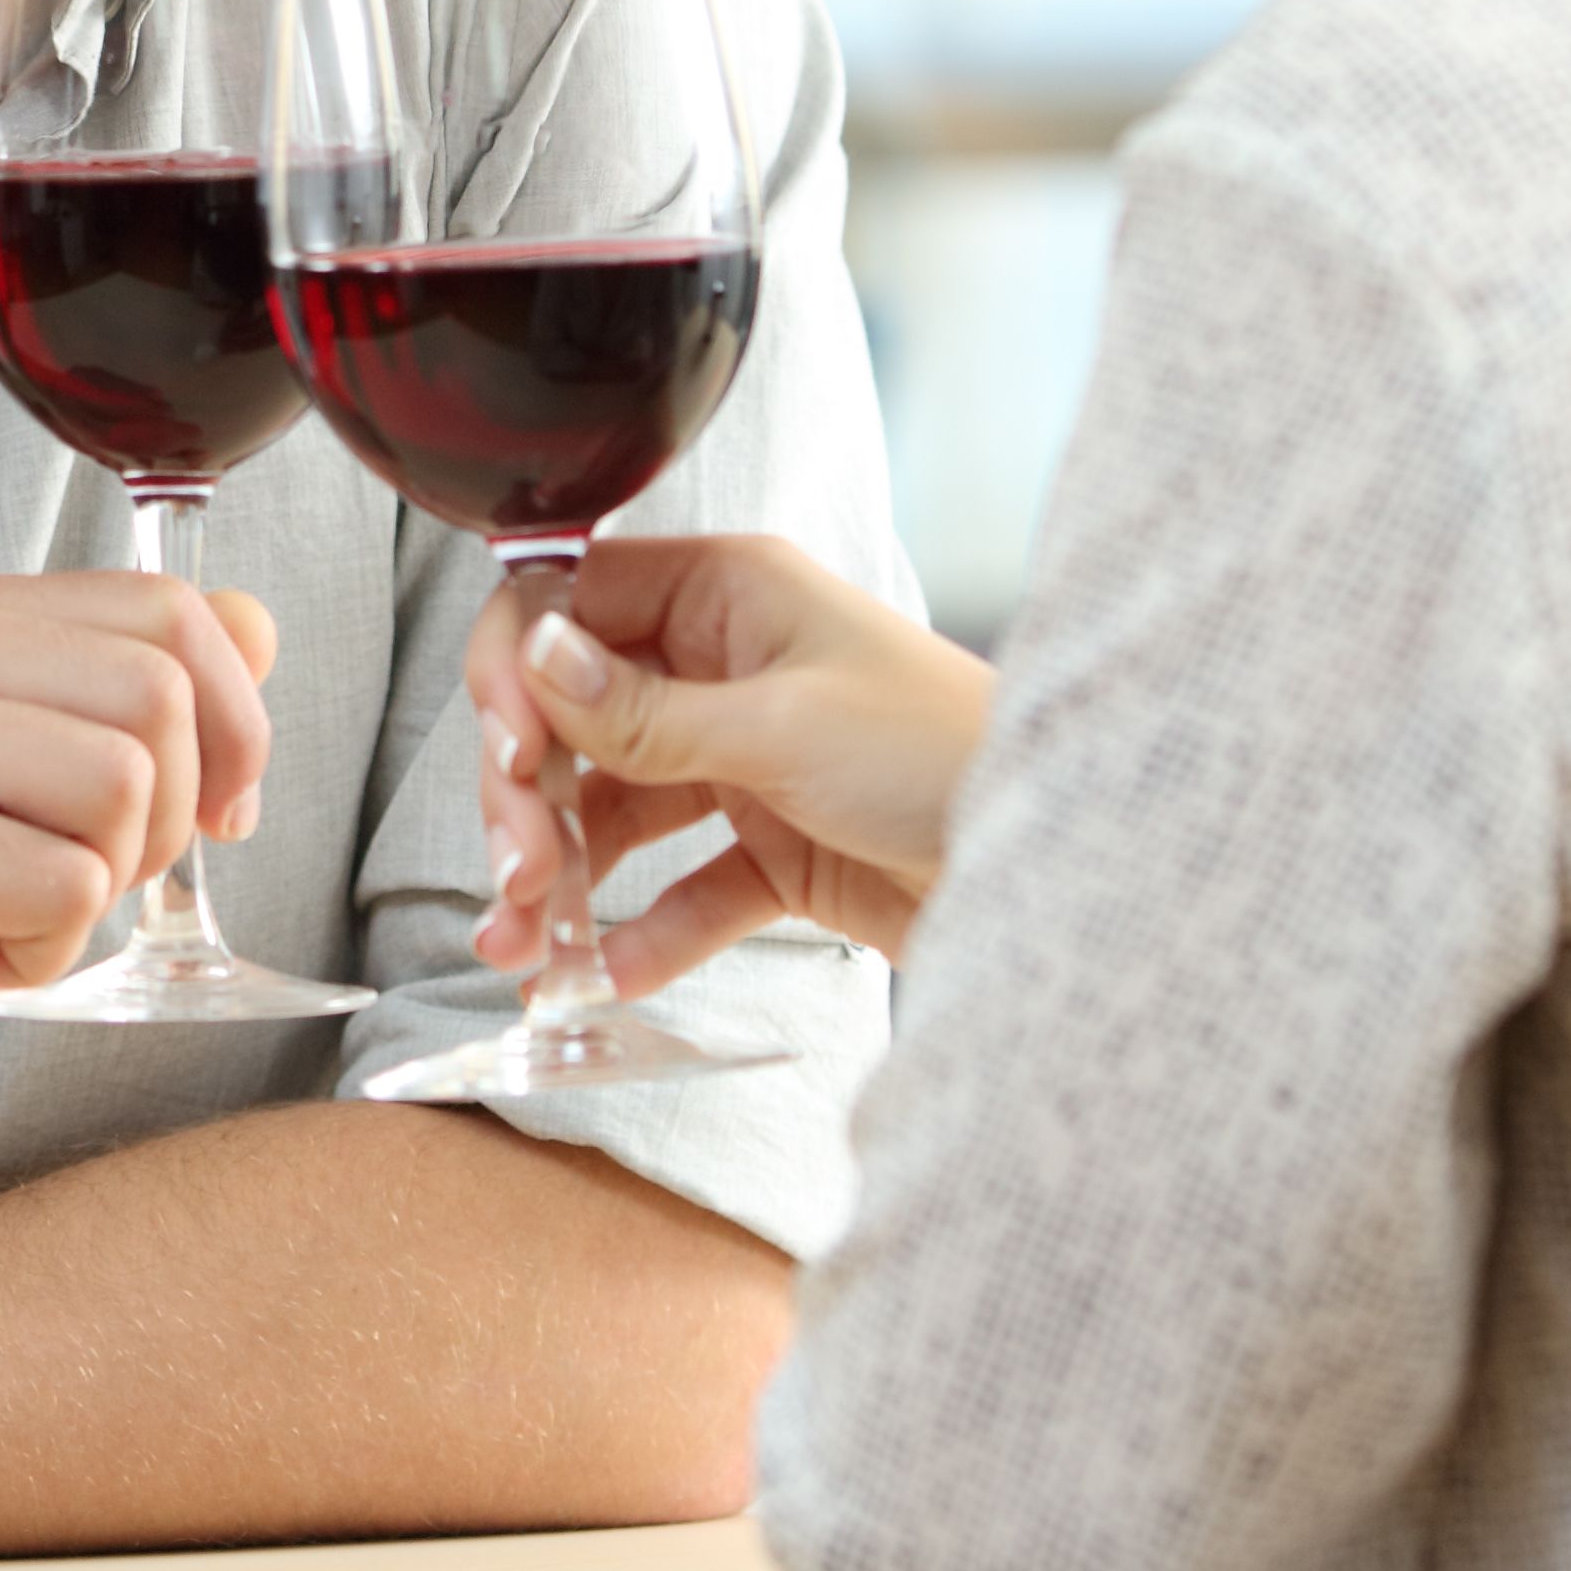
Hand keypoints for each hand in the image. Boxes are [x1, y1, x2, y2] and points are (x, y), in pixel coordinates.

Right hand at [0, 573, 281, 1133]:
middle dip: (163, 822)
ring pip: (120, 787)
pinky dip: (43, 954)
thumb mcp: (9, 784)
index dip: (232, 719)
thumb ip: (122, 699)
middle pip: (157, 695)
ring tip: (3, 915)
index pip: (165, 608)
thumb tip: (255, 625)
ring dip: (95, 892)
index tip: (213, 810)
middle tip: (80, 881)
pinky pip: (62, 889)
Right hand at [471, 529, 989, 988]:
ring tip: (524, 950)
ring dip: (562, 876)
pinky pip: (683, 886)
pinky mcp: (776, 847)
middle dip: (528, 798)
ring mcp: (746, 759)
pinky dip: (640, 931)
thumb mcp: (782, 726)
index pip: (571, 601)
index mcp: (729, 595)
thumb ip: (646, 712)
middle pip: (577, 717)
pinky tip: (604, 976)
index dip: (517, 670)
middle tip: (516, 875)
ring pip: (616, 809)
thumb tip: (536, 658)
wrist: (1064, 869)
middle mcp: (724, 667)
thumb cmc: (945, 755)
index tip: (505, 751)